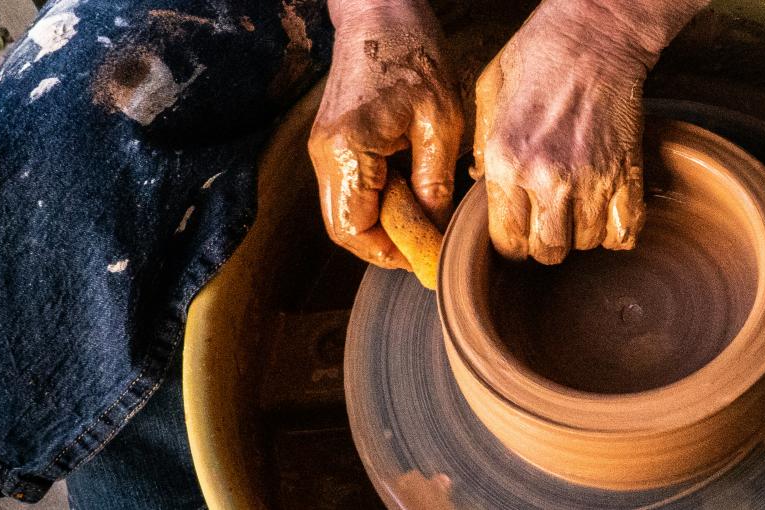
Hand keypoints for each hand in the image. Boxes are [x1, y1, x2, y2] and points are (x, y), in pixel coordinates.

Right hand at [309, 0, 462, 272]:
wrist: (380, 10)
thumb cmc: (413, 54)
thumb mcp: (440, 122)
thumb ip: (434, 183)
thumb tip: (435, 230)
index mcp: (348, 151)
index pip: (355, 231)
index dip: (390, 254)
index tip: (426, 257)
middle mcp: (325, 155)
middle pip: (345, 228)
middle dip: (386, 243)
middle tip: (428, 241)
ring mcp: (324, 148)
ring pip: (347, 211)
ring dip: (384, 221)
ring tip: (425, 210)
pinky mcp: (333, 141)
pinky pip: (352, 188)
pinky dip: (380, 199)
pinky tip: (412, 185)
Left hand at [472, 0, 706, 264]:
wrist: (594, 35)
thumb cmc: (537, 57)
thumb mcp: (488, 95)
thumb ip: (481, 148)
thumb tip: (480, 186)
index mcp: (506, 161)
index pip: (506, 242)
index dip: (512, 243)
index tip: (518, 231)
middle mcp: (547, 178)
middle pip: (548, 252)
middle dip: (546, 244)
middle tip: (548, 221)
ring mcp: (591, 179)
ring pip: (586, 244)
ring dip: (581, 234)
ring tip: (576, 207)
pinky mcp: (627, 173)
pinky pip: (625, 232)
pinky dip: (617, 231)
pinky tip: (606, 212)